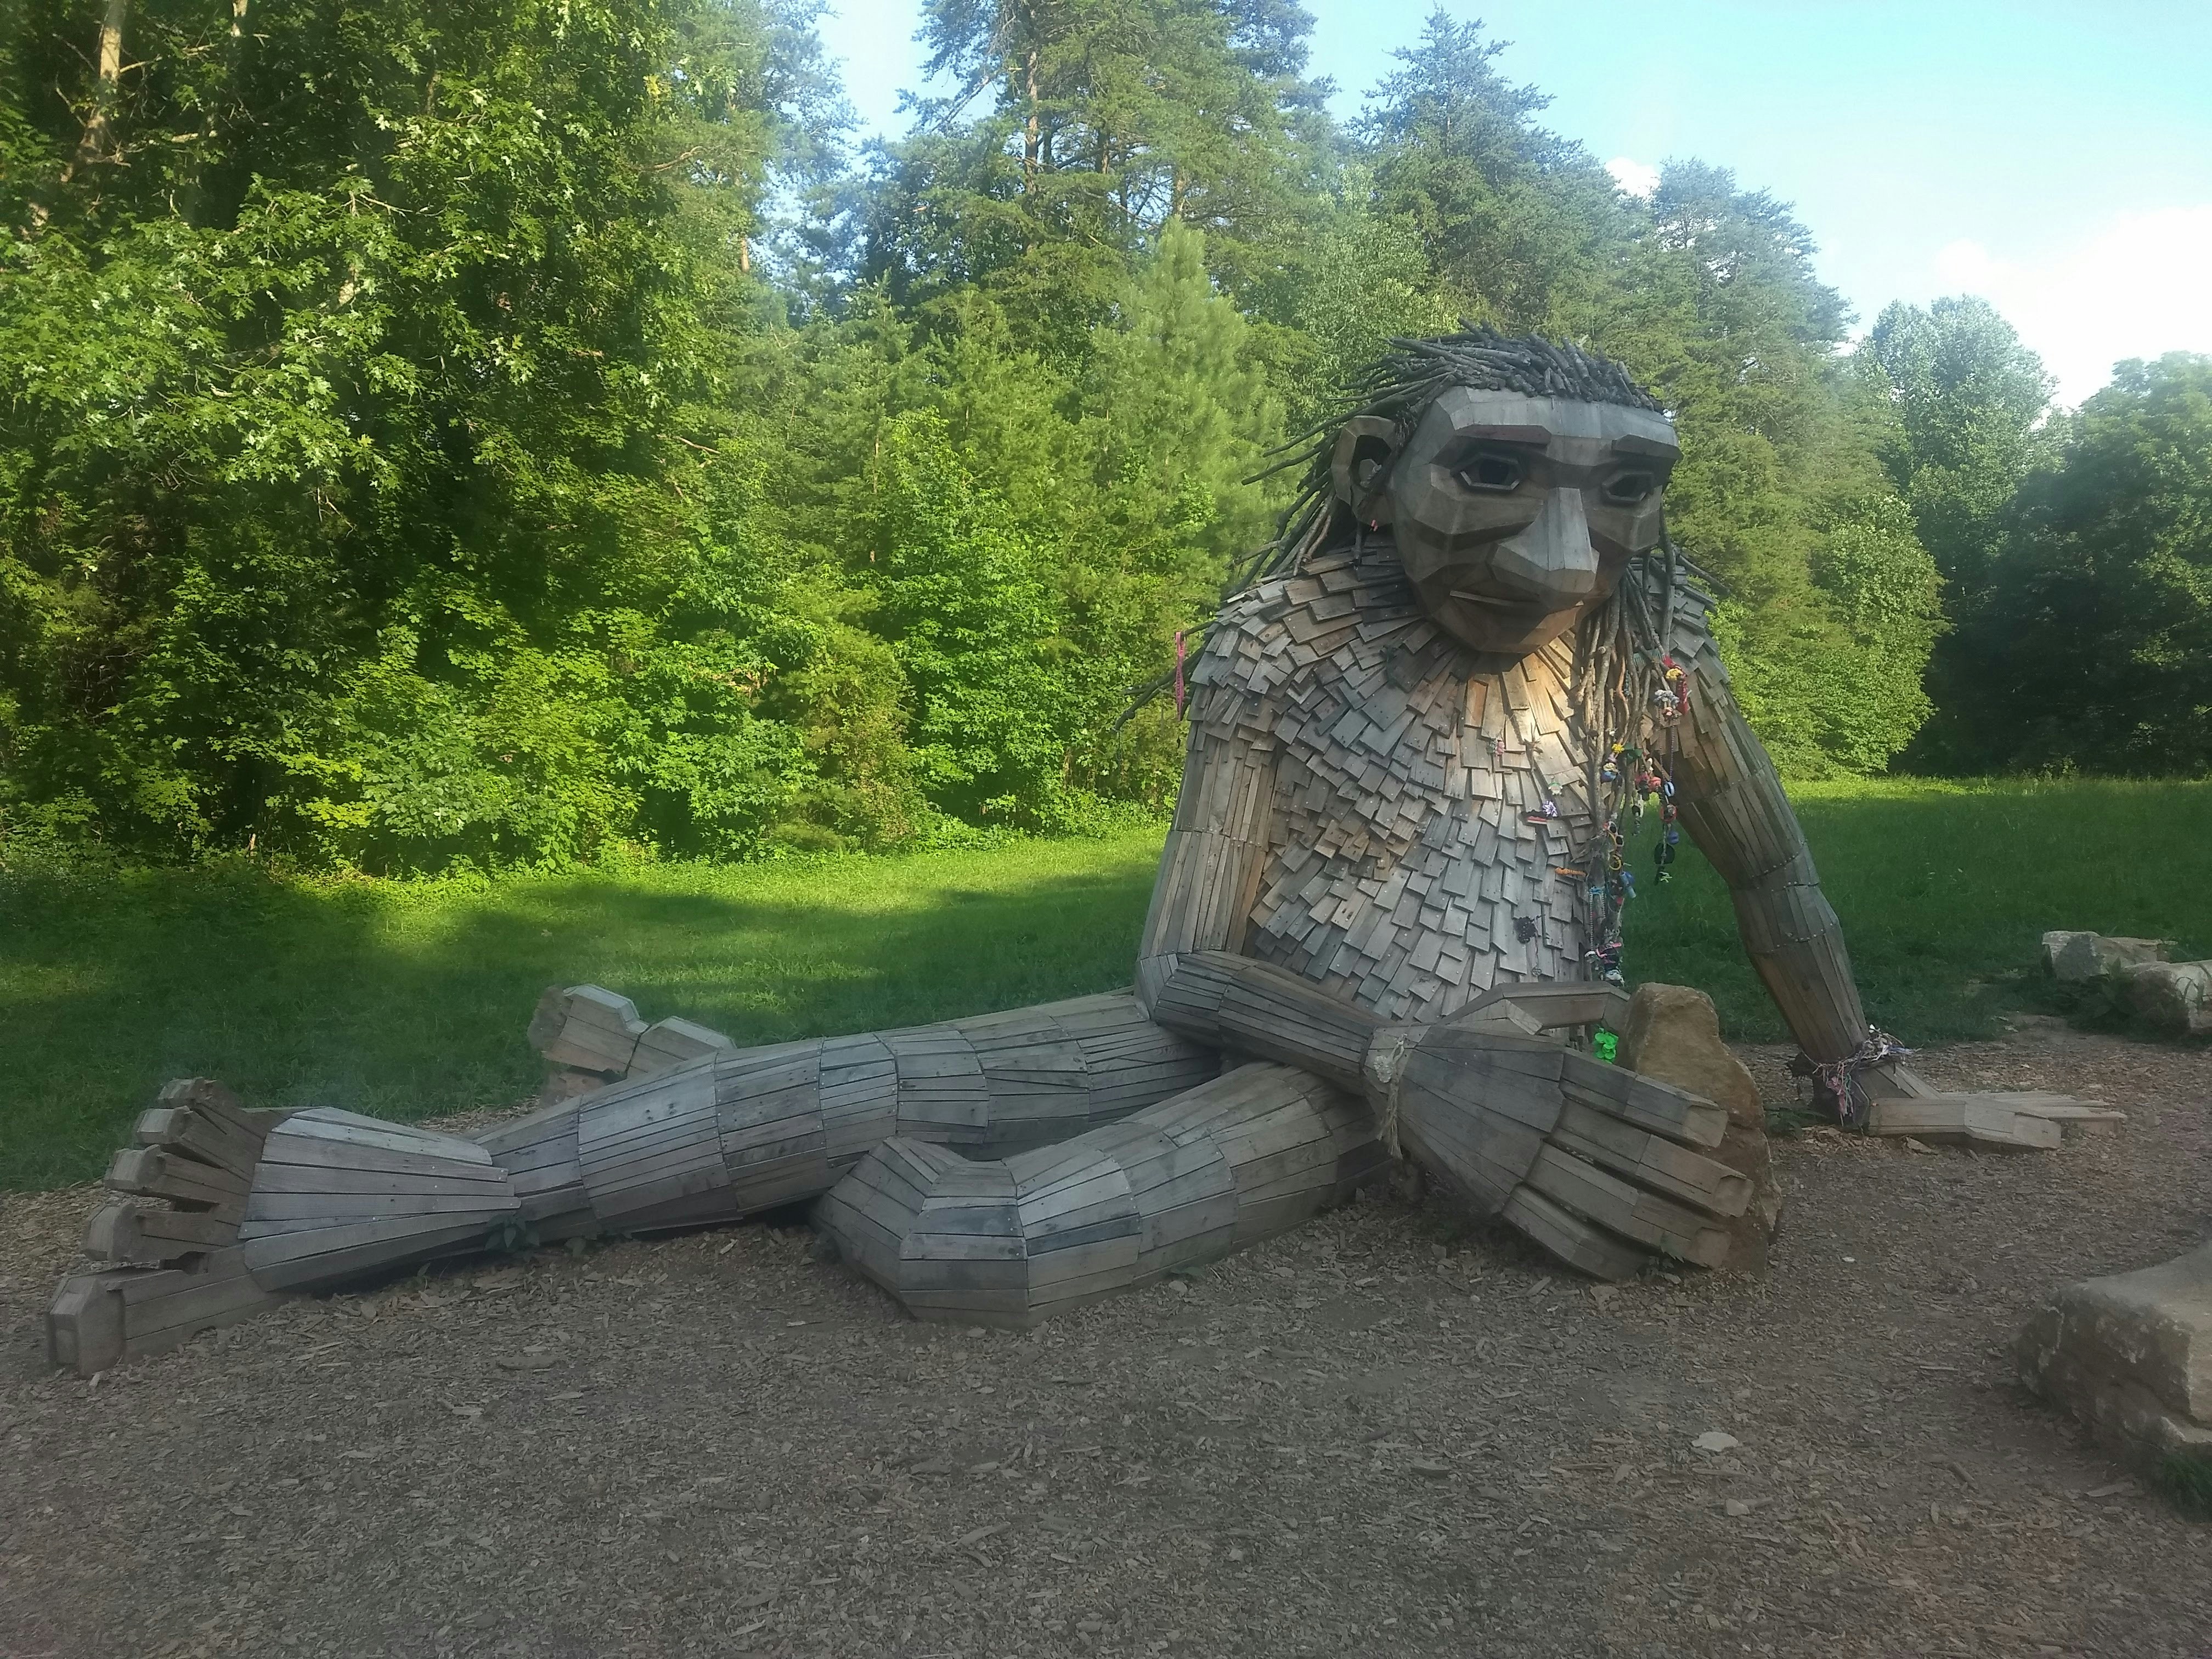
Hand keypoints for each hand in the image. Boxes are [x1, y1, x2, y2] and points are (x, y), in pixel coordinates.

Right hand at [1382, 1017, 1752, 1279]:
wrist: (1395, 1073)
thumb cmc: (1470, 1036)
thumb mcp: (1522, 1000)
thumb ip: (1585, 1000)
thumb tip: (1642, 1007)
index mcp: (1550, 1065)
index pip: (1625, 1093)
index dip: (1677, 1114)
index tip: (1721, 1131)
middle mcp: (1538, 1116)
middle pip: (1627, 1155)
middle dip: (1690, 1182)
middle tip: (1739, 1199)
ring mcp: (1517, 1162)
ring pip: (1602, 1203)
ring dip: (1664, 1228)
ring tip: (1711, 1247)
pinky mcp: (1496, 1199)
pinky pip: (1556, 1234)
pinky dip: (1601, 1255)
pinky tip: (1637, 1265)